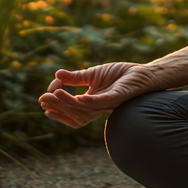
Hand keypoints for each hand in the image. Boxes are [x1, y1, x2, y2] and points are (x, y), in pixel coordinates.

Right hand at [37, 62, 157, 127]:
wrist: (144, 73)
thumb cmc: (120, 75)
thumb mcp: (93, 74)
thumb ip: (75, 77)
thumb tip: (56, 75)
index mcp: (90, 103)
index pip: (70, 110)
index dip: (57, 105)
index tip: (46, 94)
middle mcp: (97, 107)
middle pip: (74, 114)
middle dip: (58, 108)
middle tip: (43, 100)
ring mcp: (107, 103)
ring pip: (84, 109)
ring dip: (68, 103)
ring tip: (55, 94)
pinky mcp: (118, 97)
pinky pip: (102, 103)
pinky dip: (89, 102)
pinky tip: (79, 98)